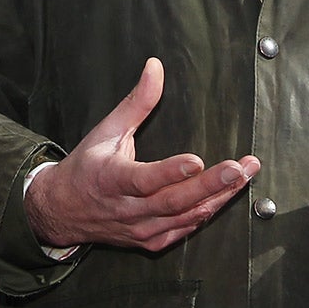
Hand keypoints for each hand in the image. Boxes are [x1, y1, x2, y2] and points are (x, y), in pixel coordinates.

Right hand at [24, 57, 258, 251]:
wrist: (62, 211)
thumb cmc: (87, 167)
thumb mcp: (106, 130)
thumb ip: (137, 102)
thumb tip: (155, 66)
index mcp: (111, 179)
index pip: (143, 179)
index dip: (170, 172)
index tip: (196, 162)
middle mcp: (127, 209)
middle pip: (173, 201)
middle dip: (210, 185)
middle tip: (240, 168)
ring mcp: (140, 229)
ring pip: (185, 217)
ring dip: (218, 198)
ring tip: (246, 175)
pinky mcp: (150, 241)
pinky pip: (184, 230)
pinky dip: (206, 214)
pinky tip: (227, 197)